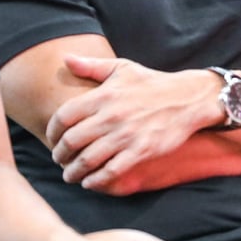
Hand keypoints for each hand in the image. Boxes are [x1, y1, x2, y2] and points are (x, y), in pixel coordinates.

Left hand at [46, 57, 217, 189]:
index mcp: (103, 96)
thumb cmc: (152, 83)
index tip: (52, 139)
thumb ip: (91, 66)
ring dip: (73, 172)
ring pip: (87, 160)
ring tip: (71, 175)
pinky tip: (91, 182)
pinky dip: (95, 181)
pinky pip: (110, 172)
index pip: (63, 117)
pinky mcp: (141, 150)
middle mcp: (111, 116)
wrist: (188, 98)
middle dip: (59, 155)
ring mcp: (126, 135)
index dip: (52, 132)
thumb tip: (65, 58)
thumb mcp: (122, 68)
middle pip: (71, 142)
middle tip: (59, 160)